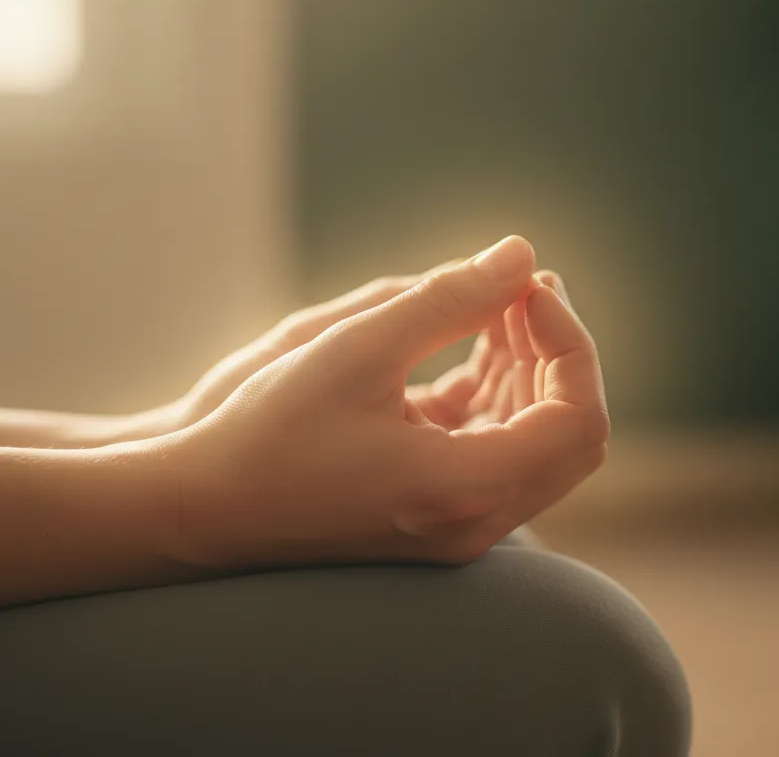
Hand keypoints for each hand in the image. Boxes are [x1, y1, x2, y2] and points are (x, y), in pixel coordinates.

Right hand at [149, 236, 609, 567]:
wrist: (201, 507)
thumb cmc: (267, 430)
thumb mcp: (356, 348)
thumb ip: (448, 298)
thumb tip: (519, 254)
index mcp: (468, 489)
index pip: (578, 417)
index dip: (571, 341)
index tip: (528, 287)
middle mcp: (476, 521)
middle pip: (569, 434)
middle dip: (557, 351)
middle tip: (525, 287)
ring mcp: (456, 524)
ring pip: (533, 440)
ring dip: (527, 367)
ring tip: (497, 300)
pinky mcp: (430, 511)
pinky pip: (490, 449)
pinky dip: (492, 393)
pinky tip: (472, 337)